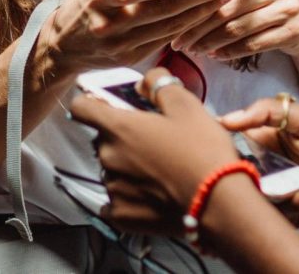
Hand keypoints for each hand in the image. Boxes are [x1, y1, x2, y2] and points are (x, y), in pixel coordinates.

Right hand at [43, 0, 229, 75]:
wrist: (63, 47)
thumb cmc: (89, 2)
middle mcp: (110, 24)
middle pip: (160, 11)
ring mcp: (121, 45)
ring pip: (169, 27)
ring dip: (200, 11)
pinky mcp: (132, 59)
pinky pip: (166, 39)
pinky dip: (188, 25)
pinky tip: (207, 12)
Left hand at [69, 68, 241, 235]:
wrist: (217, 200)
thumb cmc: (202, 148)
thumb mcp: (187, 105)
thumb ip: (159, 84)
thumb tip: (143, 82)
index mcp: (120, 127)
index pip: (81, 107)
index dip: (92, 102)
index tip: (107, 106)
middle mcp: (108, 157)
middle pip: (103, 139)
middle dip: (123, 136)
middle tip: (154, 139)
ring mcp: (112, 188)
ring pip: (112, 169)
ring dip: (127, 165)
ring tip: (159, 169)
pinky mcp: (121, 215)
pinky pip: (115, 200)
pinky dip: (128, 195)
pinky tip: (150, 194)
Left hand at [173, 0, 298, 61]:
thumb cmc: (269, 6)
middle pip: (231, 6)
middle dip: (200, 25)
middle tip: (179, 39)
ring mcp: (288, 9)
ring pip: (239, 28)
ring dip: (210, 42)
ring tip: (192, 49)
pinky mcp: (292, 31)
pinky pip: (253, 44)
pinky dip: (229, 52)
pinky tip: (214, 55)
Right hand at [221, 96, 298, 224]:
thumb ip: (266, 111)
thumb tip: (227, 118)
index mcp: (271, 142)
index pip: (237, 145)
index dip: (229, 147)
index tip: (227, 146)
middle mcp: (273, 167)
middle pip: (244, 175)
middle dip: (251, 174)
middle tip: (265, 170)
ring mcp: (283, 191)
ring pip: (259, 197)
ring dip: (279, 192)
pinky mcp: (296, 212)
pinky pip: (281, 215)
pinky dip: (295, 206)